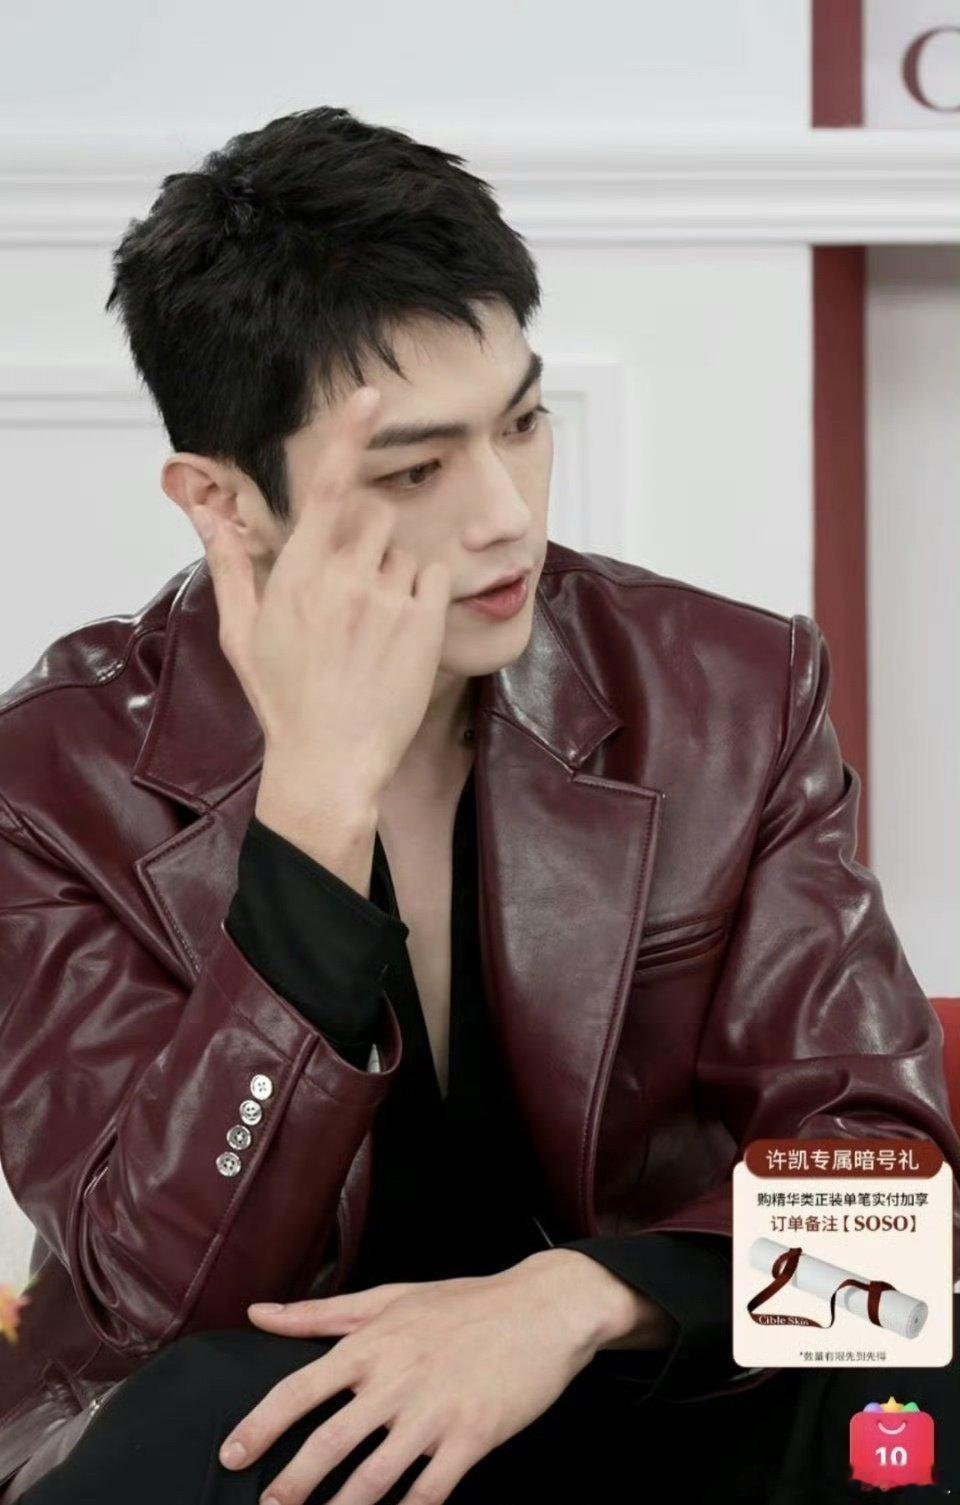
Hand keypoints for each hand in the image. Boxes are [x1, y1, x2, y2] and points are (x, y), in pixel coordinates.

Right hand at [189, 386, 450, 803]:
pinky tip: (400, 635)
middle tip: (357, 586)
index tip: (371, 397)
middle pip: (376, 513)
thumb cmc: (284, 700)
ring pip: (407, 548)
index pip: (328, 490)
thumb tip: (208, 514)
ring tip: (376, 625)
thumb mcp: (242, 633)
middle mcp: (343, 579)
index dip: (349, 437)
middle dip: (371, 537)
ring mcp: (387, 601)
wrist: (330, 763)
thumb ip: (230, 565)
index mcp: (295, 575)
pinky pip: (436, 578)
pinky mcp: (425, 624)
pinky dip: (423, 595)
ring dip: (397, 571)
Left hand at [218, 1259, 607, 1504]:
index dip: (260, 1426)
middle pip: (328, 1443)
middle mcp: (396, 1379)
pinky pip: (428, 1493)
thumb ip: (320, 1313)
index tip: (230, 1456)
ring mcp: (435, 1412)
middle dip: (291, 1485)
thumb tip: (258, 1313)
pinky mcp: (472, 1438)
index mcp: (372, 1343)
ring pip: (373, 1478)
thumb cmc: (463, 1303)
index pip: (300, 1389)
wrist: (542, 1308)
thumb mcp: (390, 1297)